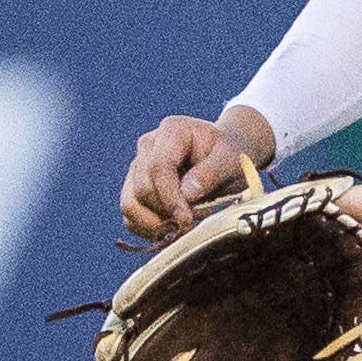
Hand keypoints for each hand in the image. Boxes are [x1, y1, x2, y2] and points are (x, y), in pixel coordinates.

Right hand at [119, 106, 272, 239]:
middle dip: (166, 212)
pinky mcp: (135, 187)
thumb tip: (186, 194)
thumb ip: (210, 173)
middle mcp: (149, 146)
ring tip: (182, 225)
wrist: (227, 156)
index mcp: (172, 131)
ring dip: (154, 224)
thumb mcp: (232, 159)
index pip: (158, 167)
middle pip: (142, 188)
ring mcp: (138, 166)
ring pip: (129, 204)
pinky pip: (130, 215)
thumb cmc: (231, 154)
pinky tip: (171, 229)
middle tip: (193, 220)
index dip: (170, 198)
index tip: (186, 220)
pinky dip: (147, 229)